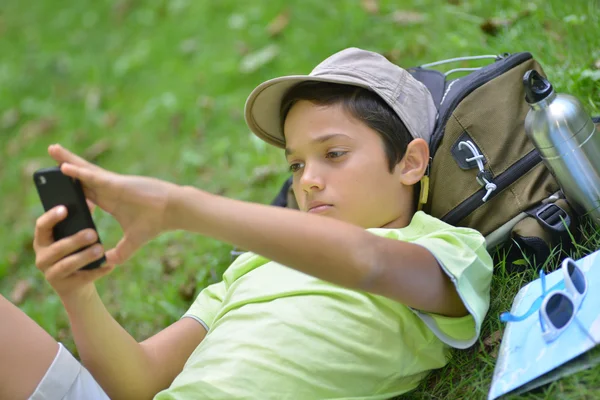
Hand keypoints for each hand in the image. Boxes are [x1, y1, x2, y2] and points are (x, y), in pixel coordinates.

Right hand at [33, 206, 112, 299]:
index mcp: (42, 241)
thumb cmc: (75, 253)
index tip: (65, 209)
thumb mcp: (73, 237)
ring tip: (101, 250)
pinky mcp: (65, 287)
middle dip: (75, 240)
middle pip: (57, 248)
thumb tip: (91, 200)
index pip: (41, 227)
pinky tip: (110, 265)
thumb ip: (79, 222)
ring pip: (67, 265)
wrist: (76, 284)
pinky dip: (97, 272)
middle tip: (94, 233)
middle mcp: (42, 258)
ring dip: (85, 257)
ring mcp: (51, 274)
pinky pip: (83, 278)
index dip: (51, 218)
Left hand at [48, 144, 178, 264]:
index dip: (71, 188)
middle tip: (50, 156)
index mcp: (109, 201)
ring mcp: (111, 185)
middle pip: (81, 176)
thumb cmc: (156, 222)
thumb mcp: (134, 240)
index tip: (56, 186)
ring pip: (84, 171)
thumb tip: (108, 264)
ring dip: (67, 161)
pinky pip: (92, 177)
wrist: (172, 211)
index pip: (85, 192)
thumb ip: (121, 252)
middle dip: (65, 167)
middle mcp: (108, 190)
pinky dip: (78, 172)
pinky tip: (63, 167)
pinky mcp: (116, 184)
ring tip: (52, 149)